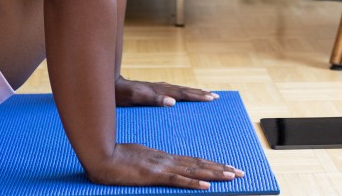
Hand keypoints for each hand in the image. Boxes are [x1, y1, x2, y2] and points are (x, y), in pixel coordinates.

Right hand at [87, 143, 243, 190]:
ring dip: (215, 174)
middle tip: (241, 172)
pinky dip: (193, 183)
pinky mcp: (154, 175)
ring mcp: (161, 167)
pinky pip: (177, 180)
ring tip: (233, 176)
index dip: (212, 165)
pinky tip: (206, 187)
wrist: (100, 155)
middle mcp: (166, 160)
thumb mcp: (136, 162)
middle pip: (199, 165)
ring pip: (194, 171)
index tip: (228, 168)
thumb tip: (157, 170)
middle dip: (221, 169)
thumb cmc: (114, 159)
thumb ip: (149, 165)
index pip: (193, 162)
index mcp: (163, 158)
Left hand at [115, 76, 218, 106]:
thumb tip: (173, 102)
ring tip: (206, 94)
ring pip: (180, 90)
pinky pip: (173, 92)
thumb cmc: (120, 94)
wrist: (109, 85)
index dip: (197, 96)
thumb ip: (153, 99)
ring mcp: (157, 88)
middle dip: (200, 93)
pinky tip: (183, 96)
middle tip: (216, 97)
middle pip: (185, 90)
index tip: (211, 98)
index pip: (183, 94)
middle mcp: (161, 88)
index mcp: (160, 91)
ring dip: (194, 92)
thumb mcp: (135, 98)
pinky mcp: (153, 91)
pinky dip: (183, 93)